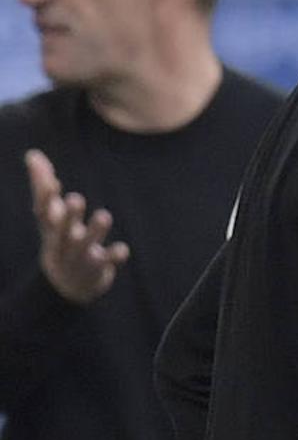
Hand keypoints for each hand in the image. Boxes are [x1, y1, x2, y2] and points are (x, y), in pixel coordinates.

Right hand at [26, 149, 129, 303]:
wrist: (68, 286)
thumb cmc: (61, 238)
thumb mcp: (51, 216)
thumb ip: (43, 185)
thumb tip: (32, 154)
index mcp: (51, 229)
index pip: (44, 213)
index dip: (46, 199)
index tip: (52, 182)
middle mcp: (63, 243)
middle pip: (63, 231)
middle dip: (69, 216)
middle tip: (76, 198)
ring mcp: (80, 257)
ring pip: (86, 246)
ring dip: (94, 232)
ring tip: (103, 216)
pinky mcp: (99, 269)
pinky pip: (108, 262)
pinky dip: (114, 255)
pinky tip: (123, 249)